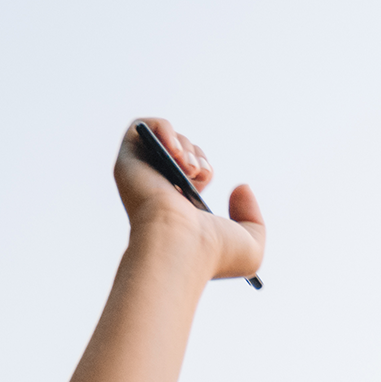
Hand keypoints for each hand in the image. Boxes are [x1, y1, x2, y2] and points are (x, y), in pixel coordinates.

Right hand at [113, 117, 265, 281]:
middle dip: (196, 154)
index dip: (203, 167)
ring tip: (190, 169)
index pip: (188, 173)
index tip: (205, 178)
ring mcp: (140, 178)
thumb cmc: (214, 253)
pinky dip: (163, 129)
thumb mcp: (252, 246)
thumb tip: (241, 188)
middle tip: (198, 173)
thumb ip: (253, 217)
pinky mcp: (127, 163)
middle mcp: (155, 193)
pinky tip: (175, 153)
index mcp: (177, 209)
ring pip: (164, 141)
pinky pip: (141, 127)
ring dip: (185, 146)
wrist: (182, 246)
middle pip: (178, 153)